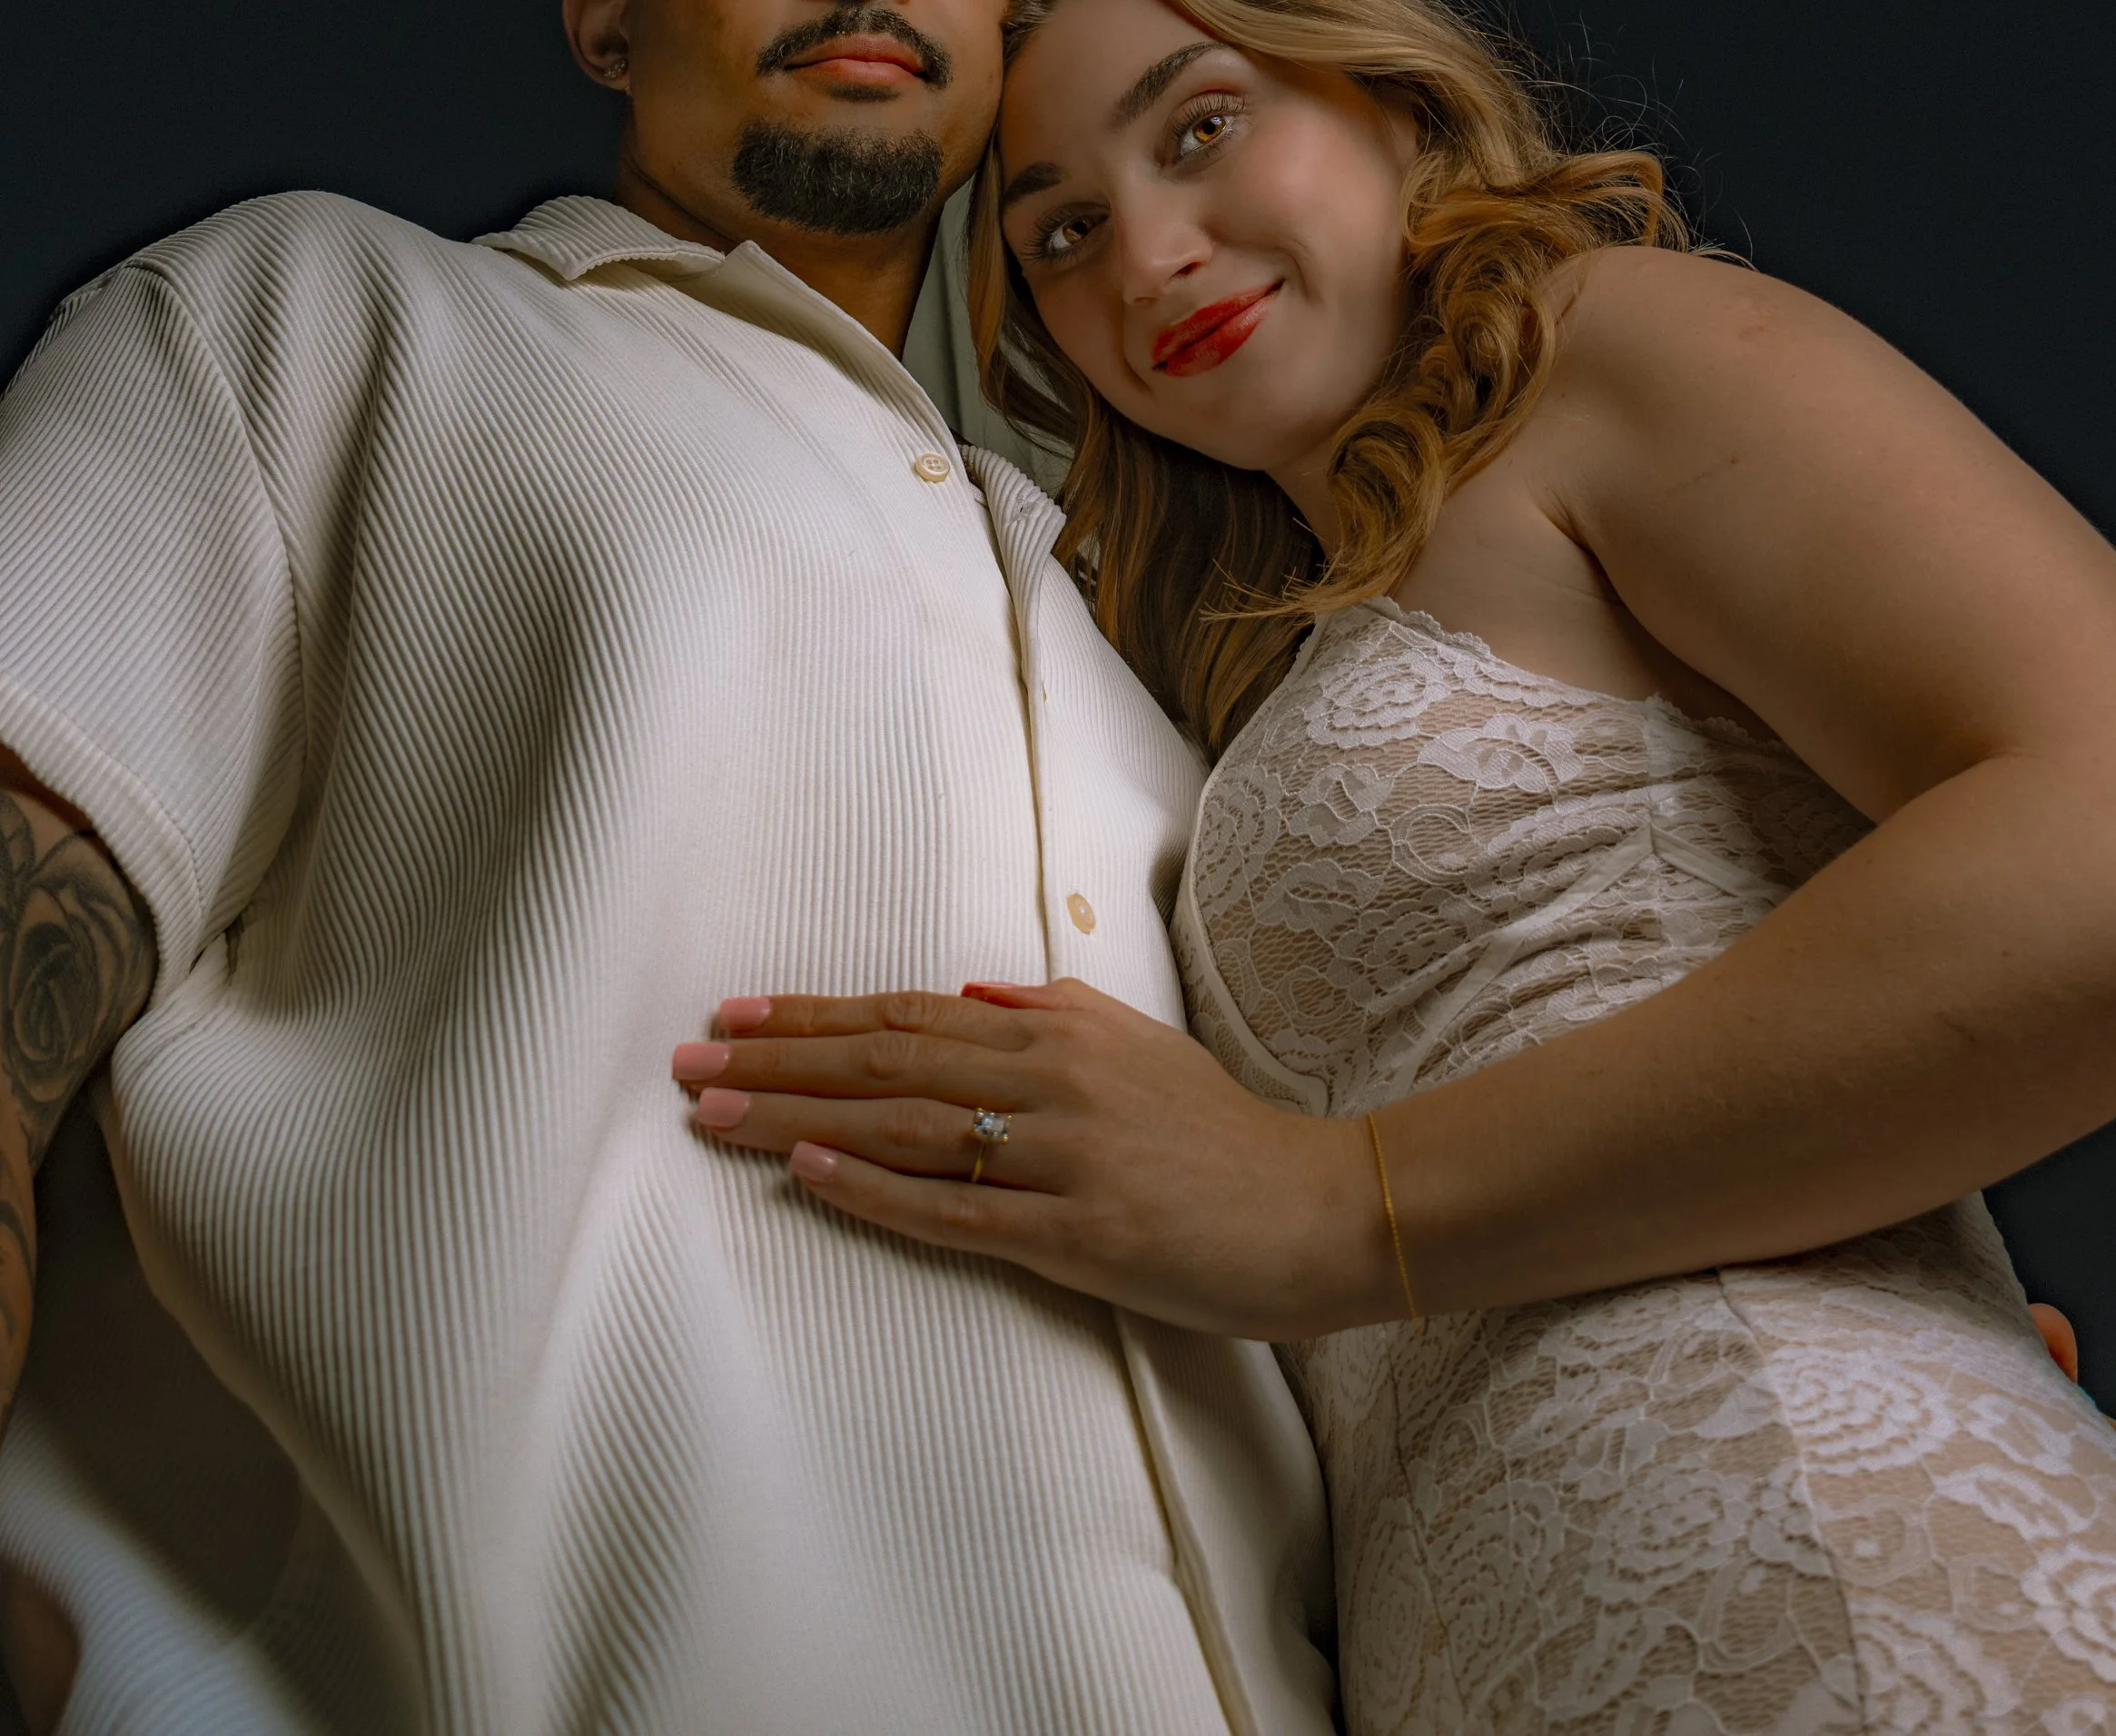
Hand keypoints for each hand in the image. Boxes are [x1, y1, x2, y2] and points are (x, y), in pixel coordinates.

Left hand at [668, 978, 1386, 1337]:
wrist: (1316, 1207)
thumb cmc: (1220, 1133)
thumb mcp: (1137, 1045)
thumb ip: (1051, 1011)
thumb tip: (963, 992)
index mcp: (1058, 1029)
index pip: (909, 1015)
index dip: (816, 1015)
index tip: (736, 1014)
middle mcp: (1050, 1079)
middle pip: (887, 1063)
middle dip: (780, 1059)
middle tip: (689, 1060)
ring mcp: (1061, 1156)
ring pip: (904, 1127)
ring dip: (799, 1117)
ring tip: (716, 1113)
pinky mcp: (1076, 1232)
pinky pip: (955, 1210)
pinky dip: (875, 1188)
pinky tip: (810, 1172)